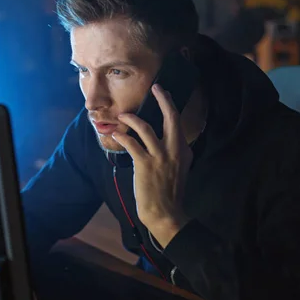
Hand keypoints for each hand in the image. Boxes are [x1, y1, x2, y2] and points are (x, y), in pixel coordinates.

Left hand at [112, 84, 191, 247]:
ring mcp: (160, 157)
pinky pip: (131, 144)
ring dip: (131, 119)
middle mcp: (175, 150)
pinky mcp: (145, 164)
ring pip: (145, 128)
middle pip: (171, 117)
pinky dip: (122, 137)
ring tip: (122, 116)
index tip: (163, 94)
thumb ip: (177, 153)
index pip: (178, 123)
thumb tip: (173, 141)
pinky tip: (116, 134)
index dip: (170, 106)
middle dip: (163, 99)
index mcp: (184, 150)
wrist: (165, 212)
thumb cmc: (171, 192)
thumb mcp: (181, 169)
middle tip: (156, 87)